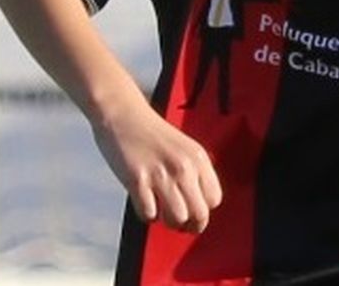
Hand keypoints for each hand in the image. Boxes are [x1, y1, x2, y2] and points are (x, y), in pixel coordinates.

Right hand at [92, 101, 222, 232]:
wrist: (124, 114)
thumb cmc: (151, 133)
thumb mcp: (184, 148)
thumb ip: (194, 173)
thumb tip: (198, 206)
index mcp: (198, 158)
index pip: (214, 199)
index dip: (203, 211)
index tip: (193, 213)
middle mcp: (183, 166)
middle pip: (199, 214)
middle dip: (189, 225)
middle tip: (179, 223)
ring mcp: (161, 174)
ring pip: (177, 218)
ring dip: (168, 221)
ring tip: (160, 211)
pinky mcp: (137, 180)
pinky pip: (149, 214)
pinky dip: (146, 214)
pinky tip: (143, 202)